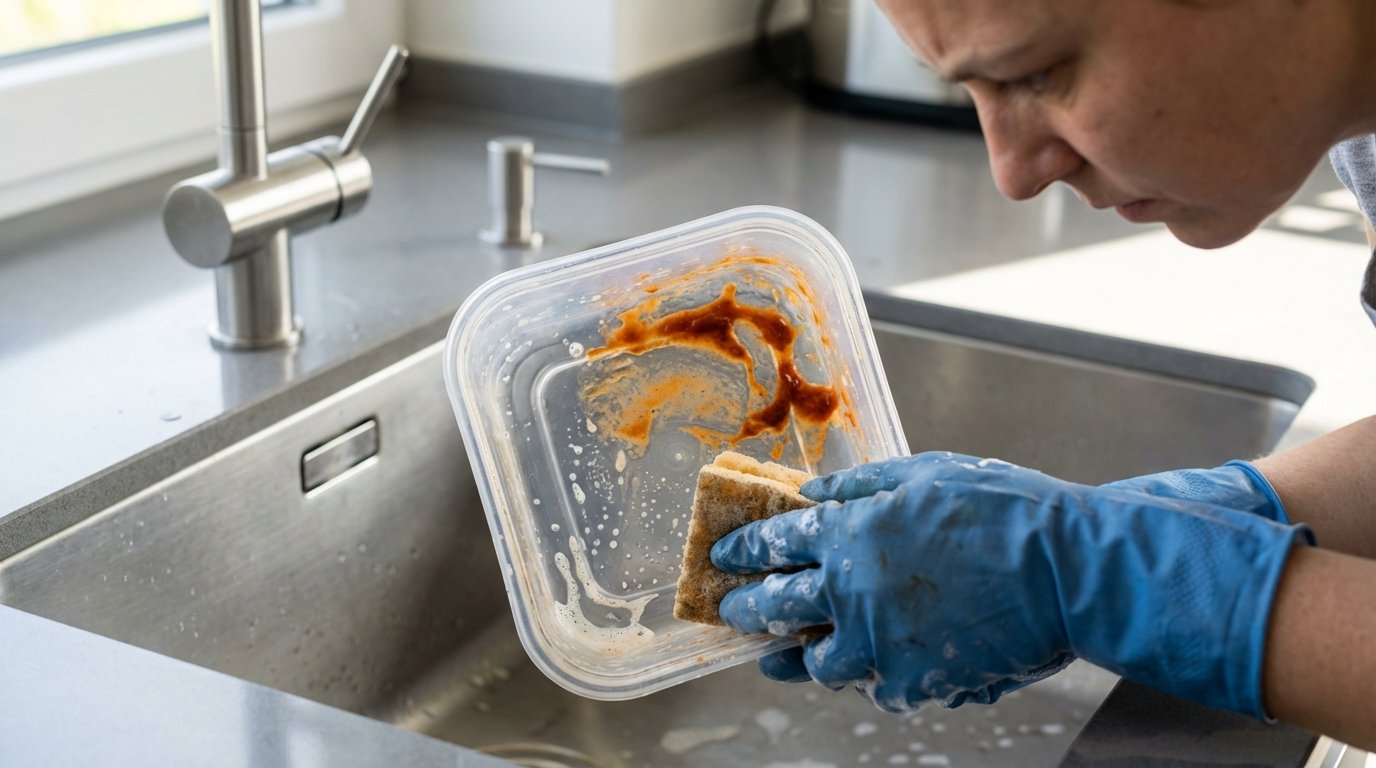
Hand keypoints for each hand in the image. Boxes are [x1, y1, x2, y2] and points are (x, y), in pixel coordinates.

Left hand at [711, 452, 1311, 715]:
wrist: (1068, 570)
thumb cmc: (1001, 510)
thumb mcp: (924, 473)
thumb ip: (859, 485)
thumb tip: (809, 491)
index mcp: (850, 532)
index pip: (777, 542)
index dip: (745, 550)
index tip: (724, 557)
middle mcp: (853, 591)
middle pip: (778, 607)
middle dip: (747, 610)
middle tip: (731, 613)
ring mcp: (882, 643)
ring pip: (818, 663)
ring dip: (796, 659)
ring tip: (780, 661)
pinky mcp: (916, 681)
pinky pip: (876, 686)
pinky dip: (868, 677)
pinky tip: (864, 671)